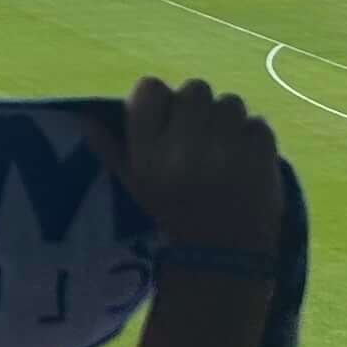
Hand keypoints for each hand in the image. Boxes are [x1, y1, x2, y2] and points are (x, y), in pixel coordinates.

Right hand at [107, 76, 281, 263]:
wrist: (221, 257)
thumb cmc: (172, 218)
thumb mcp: (135, 187)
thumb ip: (112, 151)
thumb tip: (87, 121)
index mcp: (149, 148)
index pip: (150, 88)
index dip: (160, 98)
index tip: (167, 117)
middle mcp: (185, 140)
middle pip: (194, 89)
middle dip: (199, 109)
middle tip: (201, 136)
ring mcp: (226, 145)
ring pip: (230, 102)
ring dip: (228, 122)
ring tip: (226, 149)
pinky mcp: (260, 152)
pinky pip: (258, 123)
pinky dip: (254, 139)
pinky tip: (246, 161)